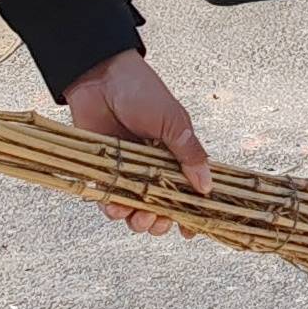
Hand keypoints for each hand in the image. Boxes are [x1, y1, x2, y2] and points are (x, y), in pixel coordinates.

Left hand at [67, 51, 213, 235]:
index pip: (190, 192)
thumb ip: (190, 154)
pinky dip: (113, 209)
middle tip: (160, 220)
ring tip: (139, 217)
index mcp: (177, 156)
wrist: (101, 77)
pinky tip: (115, 207)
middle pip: (162, 209)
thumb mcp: (174, 121)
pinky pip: (109, 201)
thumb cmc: (142, 92)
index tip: (193, 230)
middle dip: (162, 222)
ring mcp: (128, 172)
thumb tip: (207, 186)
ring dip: (138, 221)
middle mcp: (154, 169)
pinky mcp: (103, 172)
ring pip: (135, 211)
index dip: (193, 214)